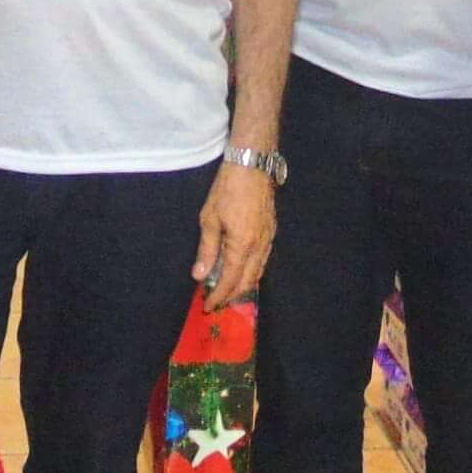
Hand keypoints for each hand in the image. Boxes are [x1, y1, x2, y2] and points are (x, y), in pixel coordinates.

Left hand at [196, 163, 275, 305]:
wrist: (252, 166)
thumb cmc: (227, 189)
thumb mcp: (209, 218)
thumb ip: (207, 249)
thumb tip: (199, 276)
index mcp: (242, 246)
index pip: (230, 280)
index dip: (218, 296)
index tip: (208, 307)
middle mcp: (259, 247)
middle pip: (247, 282)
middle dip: (232, 296)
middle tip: (217, 304)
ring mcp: (268, 240)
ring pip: (258, 273)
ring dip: (243, 286)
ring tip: (228, 293)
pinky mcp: (271, 232)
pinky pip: (263, 261)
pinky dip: (252, 273)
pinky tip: (242, 272)